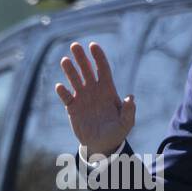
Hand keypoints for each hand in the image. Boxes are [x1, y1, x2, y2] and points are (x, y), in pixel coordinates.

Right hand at [54, 41, 134, 157]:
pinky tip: (60, 86)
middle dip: (81, 57)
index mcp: (107, 90)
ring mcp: (82, 98)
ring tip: (65, 60)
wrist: (102, 145)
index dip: (98, 57)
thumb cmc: (116, 133)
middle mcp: (94, 90)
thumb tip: (131, 98)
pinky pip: (66, 97)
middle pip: (87, 70)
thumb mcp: (126, 123)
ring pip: (75, 79)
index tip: (93, 45)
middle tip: (75, 45)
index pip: (102, 69)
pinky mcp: (72, 108)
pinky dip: (63, 91)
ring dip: (70, 70)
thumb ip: (128, 111)